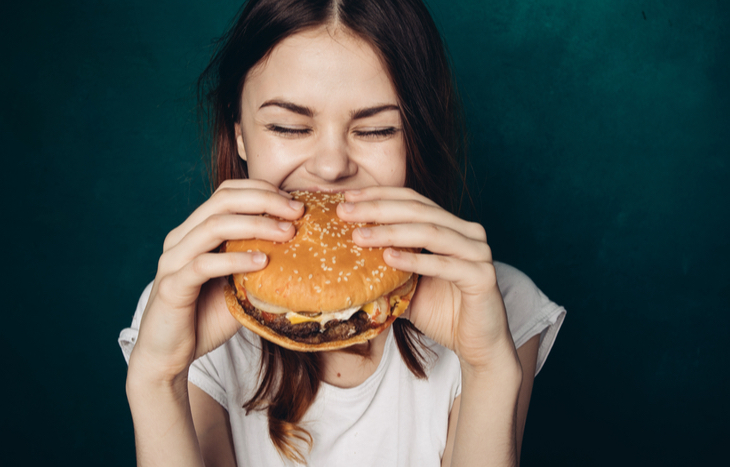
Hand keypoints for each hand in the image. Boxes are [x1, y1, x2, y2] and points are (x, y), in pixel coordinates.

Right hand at [128, 179, 304, 382]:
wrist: (169, 356)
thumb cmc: (205, 318)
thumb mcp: (239, 284)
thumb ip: (258, 263)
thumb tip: (302, 252)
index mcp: (195, 231)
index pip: (226, 193)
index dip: (261, 190)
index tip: (294, 202)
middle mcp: (181, 239)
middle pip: (222, 201)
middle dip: (264, 200)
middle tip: (297, 211)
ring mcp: (173, 261)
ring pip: (213, 226)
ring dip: (255, 225)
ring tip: (287, 233)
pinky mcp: (172, 286)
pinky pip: (204, 265)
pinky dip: (235, 259)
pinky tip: (262, 262)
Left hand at [336, 187, 518, 373]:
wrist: (477, 345)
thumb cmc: (443, 313)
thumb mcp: (407, 285)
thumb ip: (386, 268)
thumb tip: (344, 259)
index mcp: (451, 226)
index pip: (412, 200)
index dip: (379, 195)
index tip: (347, 196)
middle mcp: (467, 232)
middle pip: (418, 210)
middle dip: (378, 209)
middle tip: (344, 211)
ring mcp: (478, 252)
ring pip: (430, 232)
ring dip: (391, 232)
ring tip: (359, 236)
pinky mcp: (483, 276)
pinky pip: (445, 264)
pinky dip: (415, 260)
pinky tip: (388, 257)